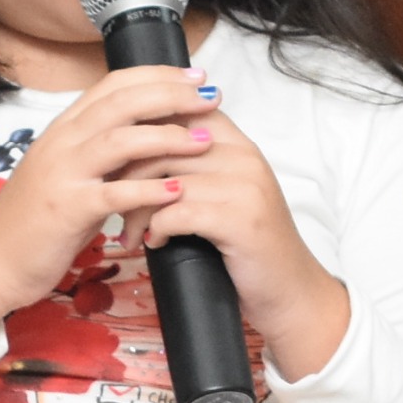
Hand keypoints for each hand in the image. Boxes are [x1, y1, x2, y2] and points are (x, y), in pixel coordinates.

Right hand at [0, 66, 229, 345]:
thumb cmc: (36, 221)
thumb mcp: (68, 174)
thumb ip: (101, 153)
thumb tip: (145, 135)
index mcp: (65, 129)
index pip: (114, 85)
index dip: (158, 76)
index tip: (196, 76)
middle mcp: (62, 143)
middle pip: (122, 102)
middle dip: (171, 94)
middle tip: (210, 96)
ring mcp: (63, 174)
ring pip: (120, 140)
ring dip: (167, 136)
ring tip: (205, 139)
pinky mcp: (67, 210)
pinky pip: (113, 194)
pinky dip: (148, 191)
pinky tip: (177, 191)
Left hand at [102, 104, 351, 380]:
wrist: (289, 292)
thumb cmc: (247, 246)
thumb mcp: (222, 194)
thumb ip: (191, 166)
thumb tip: (130, 151)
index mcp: (237, 143)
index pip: (178, 109)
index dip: (137, 131)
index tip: (113, 161)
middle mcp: (244, 156)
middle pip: (163, 144)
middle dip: (126, 176)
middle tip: (112, 207)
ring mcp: (246, 186)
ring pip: (165, 180)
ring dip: (136, 209)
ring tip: (130, 233)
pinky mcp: (240, 220)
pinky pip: (178, 212)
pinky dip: (156, 230)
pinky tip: (155, 243)